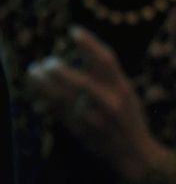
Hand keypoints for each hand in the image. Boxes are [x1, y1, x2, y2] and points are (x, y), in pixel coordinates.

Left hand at [26, 26, 161, 180]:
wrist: (133, 152)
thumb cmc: (128, 118)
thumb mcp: (127, 94)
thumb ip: (109, 78)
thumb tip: (86, 55)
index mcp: (122, 87)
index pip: (106, 60)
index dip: (89, 43)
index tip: (73, 31)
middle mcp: (109, 101)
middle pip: (81, 81)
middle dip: (61, 70)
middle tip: (47, 61)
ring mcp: (94, 117)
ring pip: (65, 98)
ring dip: (45, 84)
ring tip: (33, 73)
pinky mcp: (81, 130)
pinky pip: (59, 113)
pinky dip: (46, 102)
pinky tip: (37, 95)